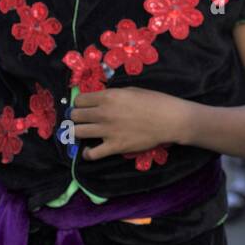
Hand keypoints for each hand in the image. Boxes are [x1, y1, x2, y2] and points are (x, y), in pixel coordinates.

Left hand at [72, 87, 191, 160]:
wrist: (169, 119)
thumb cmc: (154, 101)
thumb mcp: (131, 91)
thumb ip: (113, 95)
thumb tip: (100, 100)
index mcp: (108, 97)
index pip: (80, 100)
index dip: (80, 104)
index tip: (84, 107)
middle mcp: (103, 113)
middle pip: (75, 116)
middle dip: (77, 117)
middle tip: (83, 120)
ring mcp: (107, 131)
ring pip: (77, 132)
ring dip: (78, 132)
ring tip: (84, 133)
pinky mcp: (114, 147)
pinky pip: (91, 154)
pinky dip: (87, 153)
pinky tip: (90, 150)